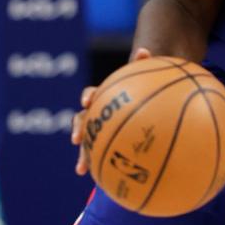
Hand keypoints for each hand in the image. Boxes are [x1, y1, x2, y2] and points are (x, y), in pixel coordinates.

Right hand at [70, 47, 152, 175]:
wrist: (144, 107)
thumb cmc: (144, 92)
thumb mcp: (146, 79)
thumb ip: (144, 67)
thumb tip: (142, 49)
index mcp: (105, 96)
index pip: (93, 93)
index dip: (88, 96)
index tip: (88, 101)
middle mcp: (98, 113)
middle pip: (83, 119)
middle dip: (78, 128)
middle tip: (77, 138)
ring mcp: (99, 129)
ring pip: (87, 141)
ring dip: (82, 152)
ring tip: (82, 165)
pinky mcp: (104, 143)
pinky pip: (97, 154)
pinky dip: (93, 164)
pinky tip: (91, 175)